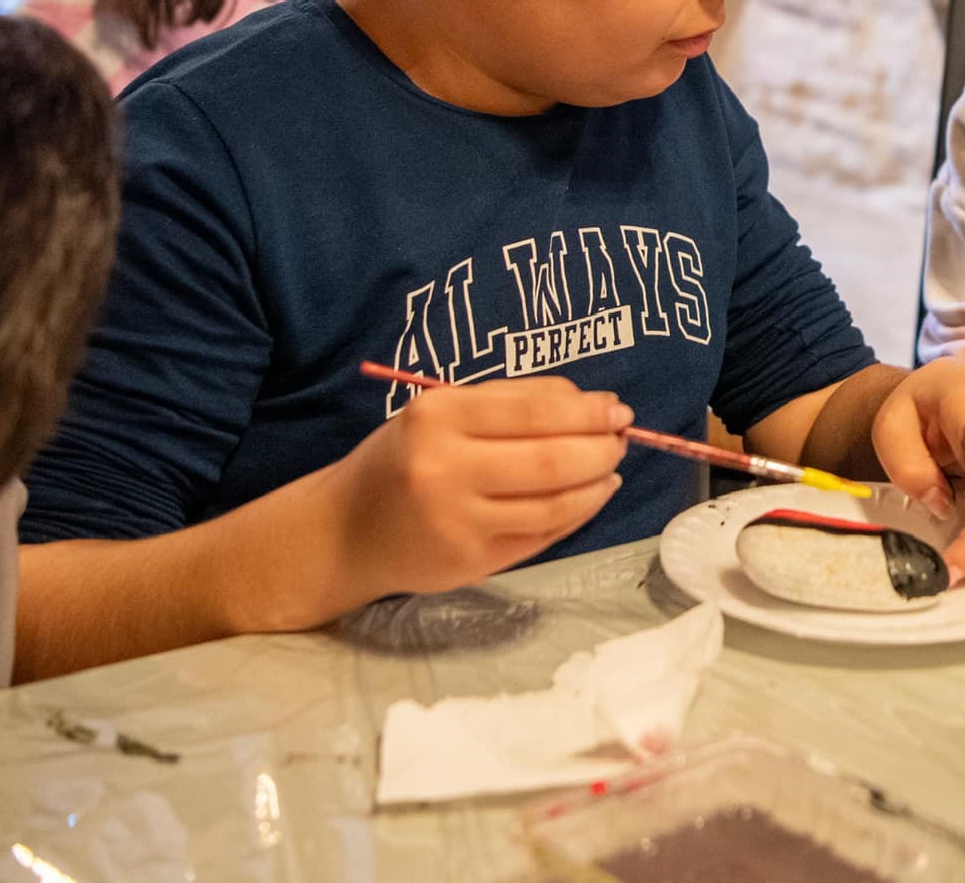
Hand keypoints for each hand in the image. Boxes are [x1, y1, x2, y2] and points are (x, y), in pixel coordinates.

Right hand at [326, 377, 630, 602]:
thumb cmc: (403, 458)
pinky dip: (576, 514)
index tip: (617, 409)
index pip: (537, 410)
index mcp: (439, 417)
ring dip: (596, 484)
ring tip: (609, 469)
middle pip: (553, 460)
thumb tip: (594, 403)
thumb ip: (514, 401)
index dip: (589, 411)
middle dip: (601, 448)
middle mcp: (445, 469)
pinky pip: (542, 536)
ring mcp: (458, 522)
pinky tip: (588, 497)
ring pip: (555, 504)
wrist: (344, 532)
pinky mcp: (470, 562)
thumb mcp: (443, 412)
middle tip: (620, 439)